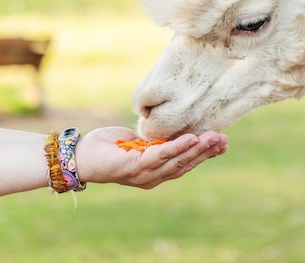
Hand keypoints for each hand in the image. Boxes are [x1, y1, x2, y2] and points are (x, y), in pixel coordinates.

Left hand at [75, 127, 227, 188]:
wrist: (80, 155)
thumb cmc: (107, 146)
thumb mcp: (138, 141)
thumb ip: (155, 140)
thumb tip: (172, 128)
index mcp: (155, 171)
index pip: (186, 163)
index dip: (205, 154)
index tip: (222, 143)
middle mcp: (153, 177)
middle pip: (186, 164)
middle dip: (207, 151)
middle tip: (225, 139)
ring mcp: (145, 174)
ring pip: (178, 160)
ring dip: (198, 148)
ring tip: (215, 137)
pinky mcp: (135, 166)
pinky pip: (161, 155)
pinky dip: (178, 147)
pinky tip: (191, 138)